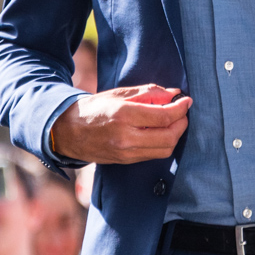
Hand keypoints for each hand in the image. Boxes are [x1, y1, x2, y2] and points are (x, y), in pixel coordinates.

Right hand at [51, 84, 190, 164]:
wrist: (67, 131)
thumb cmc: (95, 108)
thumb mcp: (120, 94)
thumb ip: (150, 93)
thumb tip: (175, 94)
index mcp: (123, 115)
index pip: (164, 116)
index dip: (180, 108)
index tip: (187, 100)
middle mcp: (125, 137)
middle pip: (169, 137)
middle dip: (182, 124)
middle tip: (182, 112)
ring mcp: (125, 152)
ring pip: (164, 149)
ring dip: (175, 135)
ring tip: (174, 122)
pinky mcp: (125, 161)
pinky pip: (154, 155)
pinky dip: (163, 144)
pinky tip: (162, 132)